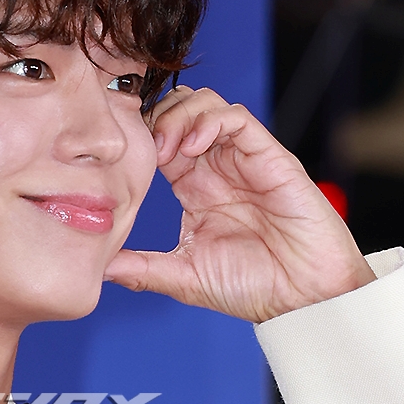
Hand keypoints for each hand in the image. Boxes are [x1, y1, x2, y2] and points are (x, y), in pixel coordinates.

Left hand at [104, 86, 375, 322]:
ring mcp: (242, 158)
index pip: (159, 139)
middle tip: (146, 151)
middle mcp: (216, 166)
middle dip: (156, 119)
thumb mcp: (184, 276)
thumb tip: (98, 267)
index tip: (121, 160)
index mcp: (194, 187)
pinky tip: (194, 149)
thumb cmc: (253, 288)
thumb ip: (142, 269)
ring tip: (168, 149)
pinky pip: (236, 118)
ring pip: (206, 103)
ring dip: (179, 116)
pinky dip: (210, 122)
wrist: (304, 300)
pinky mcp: (269, 156)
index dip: (139, 138)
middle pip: (179, 109)